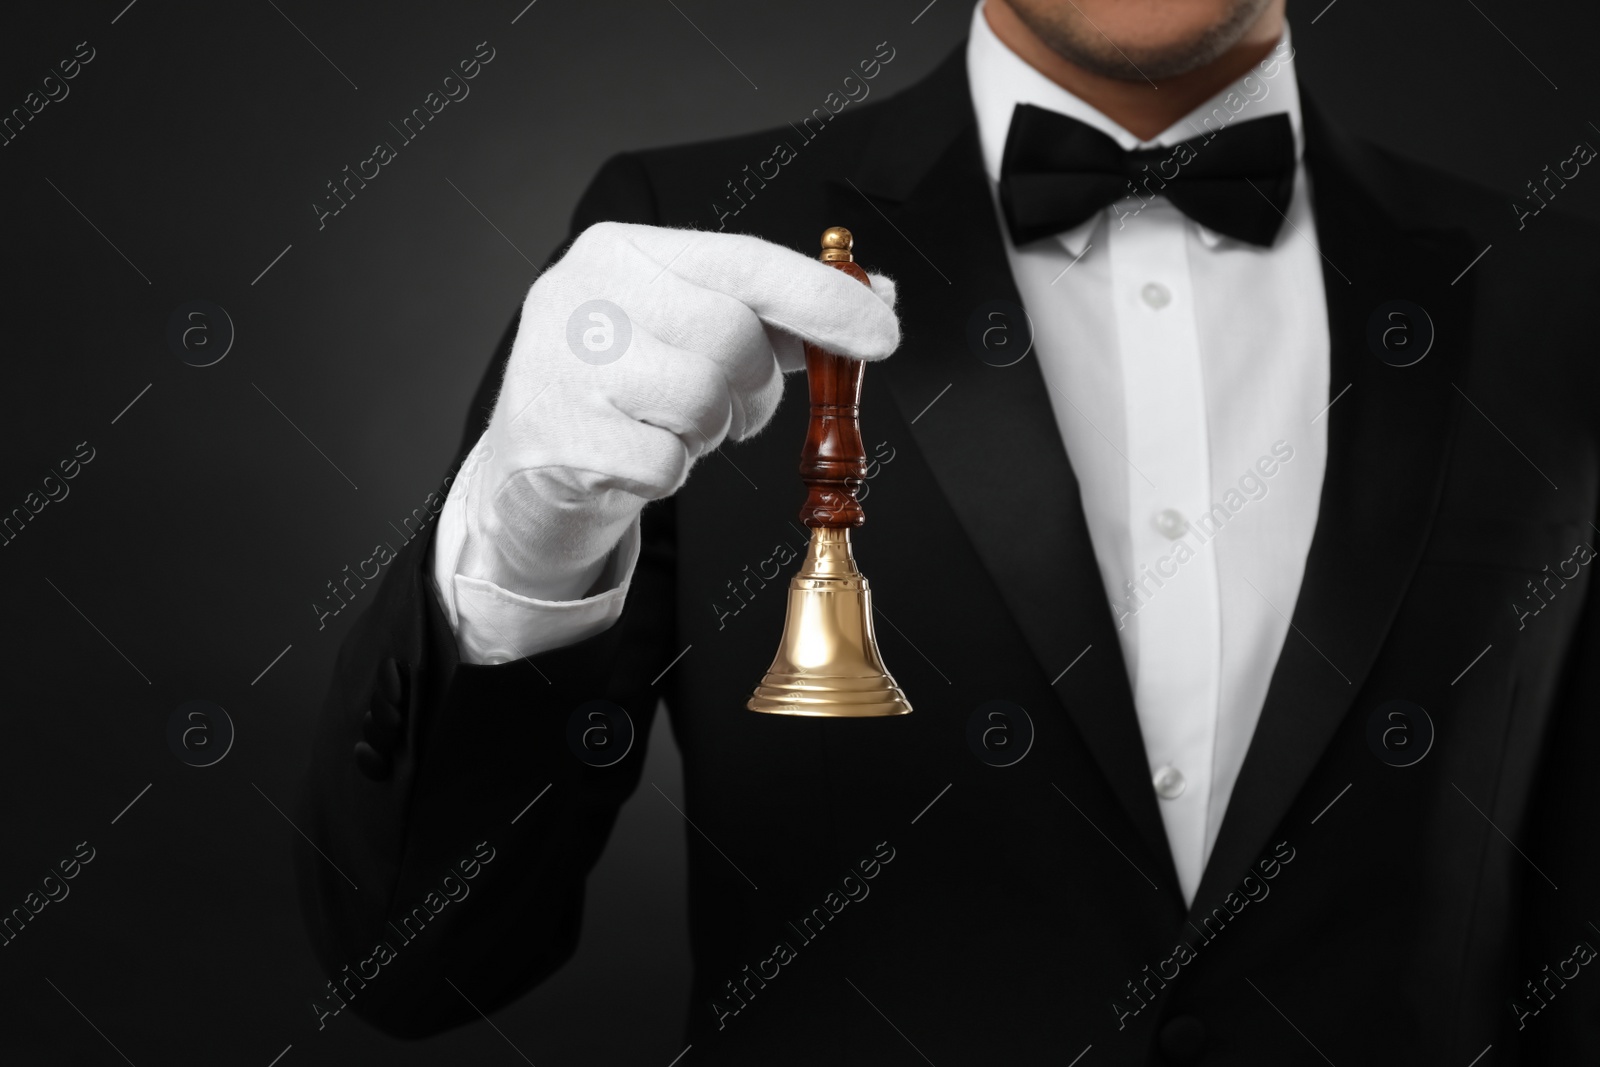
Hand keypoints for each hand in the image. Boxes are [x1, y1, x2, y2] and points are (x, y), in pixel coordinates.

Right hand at [464, 221, 900, 600]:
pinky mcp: (554, 437)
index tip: (883, 334)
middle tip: (732, 408)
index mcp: (622, 250)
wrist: (527, 476)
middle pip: (731, 335)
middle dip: (754, 386)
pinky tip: (637, 459)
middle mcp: (584, 294)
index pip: (745, 261)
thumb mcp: (691, 336)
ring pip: (701, 400)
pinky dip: (670, 473)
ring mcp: (560, 364)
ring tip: (673, 429)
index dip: (823, 299)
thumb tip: (877, 299)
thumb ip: (780, 315)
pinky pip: (665, 463)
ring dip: (710, 432)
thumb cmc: (624, 396)